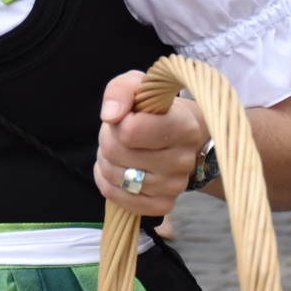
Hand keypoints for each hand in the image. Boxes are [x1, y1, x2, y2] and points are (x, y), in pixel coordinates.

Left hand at [93, 70, 207, 216]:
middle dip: (108, 139)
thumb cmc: (157, 108)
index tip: (126, 115)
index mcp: (184, 127)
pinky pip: (120, 199)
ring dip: (106, 160)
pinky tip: (118, 170)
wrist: (179, 135)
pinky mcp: (164, 204)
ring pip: (115, 176)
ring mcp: (174, 185)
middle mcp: (183, 160)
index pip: (129, 131)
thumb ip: (121, 90)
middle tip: (118, 132)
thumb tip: (110, 115)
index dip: (117, 121)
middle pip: (116, 153)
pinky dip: (109, 184)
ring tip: (120, 148)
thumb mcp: (139, 85)